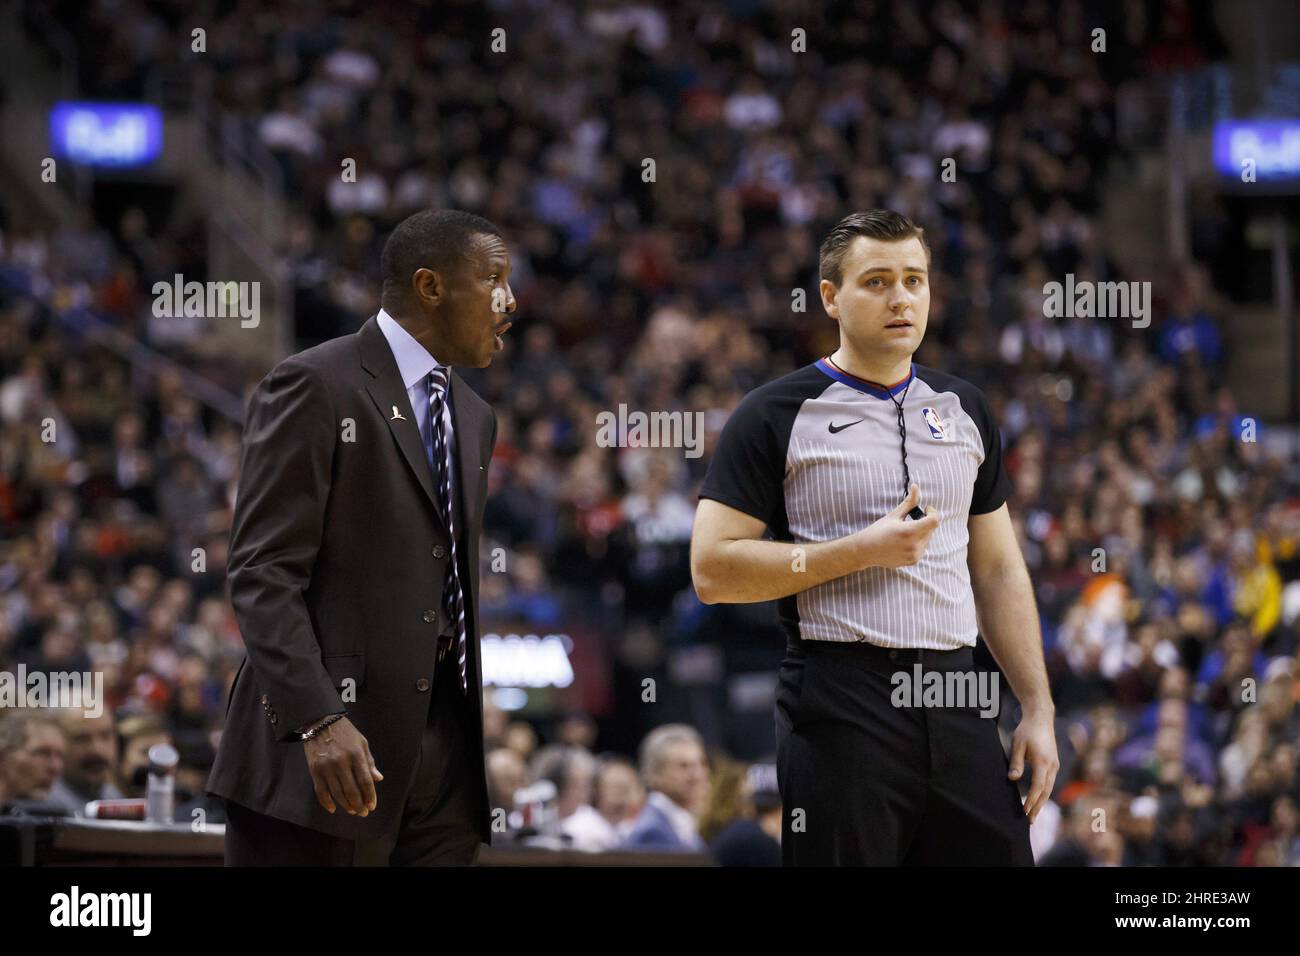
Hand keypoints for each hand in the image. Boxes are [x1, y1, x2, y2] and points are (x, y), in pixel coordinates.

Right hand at [302, 717, 382, 815]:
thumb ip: (369, 762)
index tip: (372, 806)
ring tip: (353, 811)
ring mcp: (327, 767)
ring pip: (338, 793)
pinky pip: (321, 791)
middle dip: (359, 804)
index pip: (365, 781)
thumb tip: (378, 779)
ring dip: (346, 805)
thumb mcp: (362, 743)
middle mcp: (341, 762)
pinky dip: (327, 802)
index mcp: (356, 755)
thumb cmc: (345, 732)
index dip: (370, 796)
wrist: (320, 722)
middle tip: (363, 813)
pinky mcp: (315, 770)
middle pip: (352, 790)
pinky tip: (334, 808)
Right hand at [855, 484, 939, 567]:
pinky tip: (903, 541)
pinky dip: (917, 542)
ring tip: (905, 532)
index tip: (926, 509)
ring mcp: (914, 555)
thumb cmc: (878, 530)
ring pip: (927, 539)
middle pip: (931, 529)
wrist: (865, 551)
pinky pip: (922, 548)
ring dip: (922, 532)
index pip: (934, 521)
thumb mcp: (894, 515)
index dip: (933, 512)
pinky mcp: (913, 561)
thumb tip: (916, 487)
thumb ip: (909, 502)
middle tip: (911, 519)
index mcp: (909, 531)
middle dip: (925, 522)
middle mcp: (914, 545)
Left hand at [1008, 710, 1058, 824]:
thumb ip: (1016, 762)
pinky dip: (1044, 793)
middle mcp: (1052, 766)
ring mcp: (1055, 765)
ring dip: (1041, 802)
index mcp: (1043, 762)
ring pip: (1049, 788)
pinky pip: (1050, 782)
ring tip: (1032, 814)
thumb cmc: (1027, 730)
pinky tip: (1037, 799)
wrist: (1041, 718)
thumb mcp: (1017, 744)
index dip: (1031, 800)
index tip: (1024, 811)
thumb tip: (1012, 779)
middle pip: (1046, 791)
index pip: (1038, 786)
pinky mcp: (1054, 763)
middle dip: (1037, 807)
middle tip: (1030, 821)